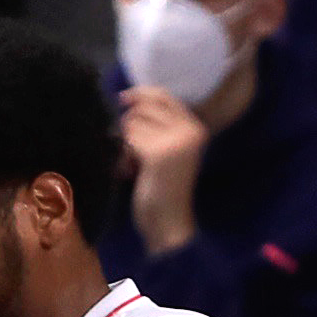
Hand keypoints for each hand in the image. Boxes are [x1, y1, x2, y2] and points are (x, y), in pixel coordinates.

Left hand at [120, 87, 205, 255]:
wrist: (169, 222)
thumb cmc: (164, 190)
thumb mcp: (167, 153)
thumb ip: (159, 129)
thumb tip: (131, 104)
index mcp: (194, 127)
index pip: (165, 96)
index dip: (142, 94)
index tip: (124, 99)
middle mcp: (188, 130)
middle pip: (144, 108)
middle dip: (129, 125)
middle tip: (129, 151)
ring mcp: (175, 140)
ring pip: (132, 124)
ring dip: (125, 144)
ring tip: (131, 166)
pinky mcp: (158, 153)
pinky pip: (128, 140)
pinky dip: (122, 155)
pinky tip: (128, 172)